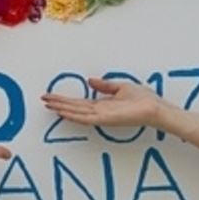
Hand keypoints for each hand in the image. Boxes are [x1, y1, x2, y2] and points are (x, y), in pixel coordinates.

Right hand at [42, 78, 163, 127]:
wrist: (154, 108)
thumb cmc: (142, 100)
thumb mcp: (121, 88)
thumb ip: (105, 86)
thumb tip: (90, 80)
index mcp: (103, 104)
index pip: (80, 102)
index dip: (66, 99)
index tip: (53, 95)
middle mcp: (100, 111)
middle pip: (75, 107)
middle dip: (59, 103)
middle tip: (44, 99)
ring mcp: (102, 116)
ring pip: (77, 112)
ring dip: (63, 108)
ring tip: (49, 103)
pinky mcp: (106, 119)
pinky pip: (86, 118)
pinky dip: (73, 115)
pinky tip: (63, 112)